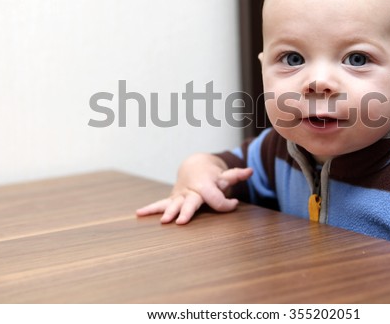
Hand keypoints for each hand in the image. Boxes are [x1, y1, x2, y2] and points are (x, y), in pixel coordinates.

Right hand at [135, 153, 252, 224]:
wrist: (194, 166)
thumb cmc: (212, 175)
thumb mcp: (225, 175)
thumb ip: (236, 175)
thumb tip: (251, 170)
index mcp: (205, 186)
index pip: (216, 198)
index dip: (226, 203)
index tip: (234, 204)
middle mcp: (191, 191)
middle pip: (190, 203)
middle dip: (186, 211)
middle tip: (181, 221)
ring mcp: (180, 196)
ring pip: (173, 204)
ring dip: (168, 212)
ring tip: (163, 221)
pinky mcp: (173, 199)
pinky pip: (160, 204)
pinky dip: (150, 208)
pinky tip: (139, 213)